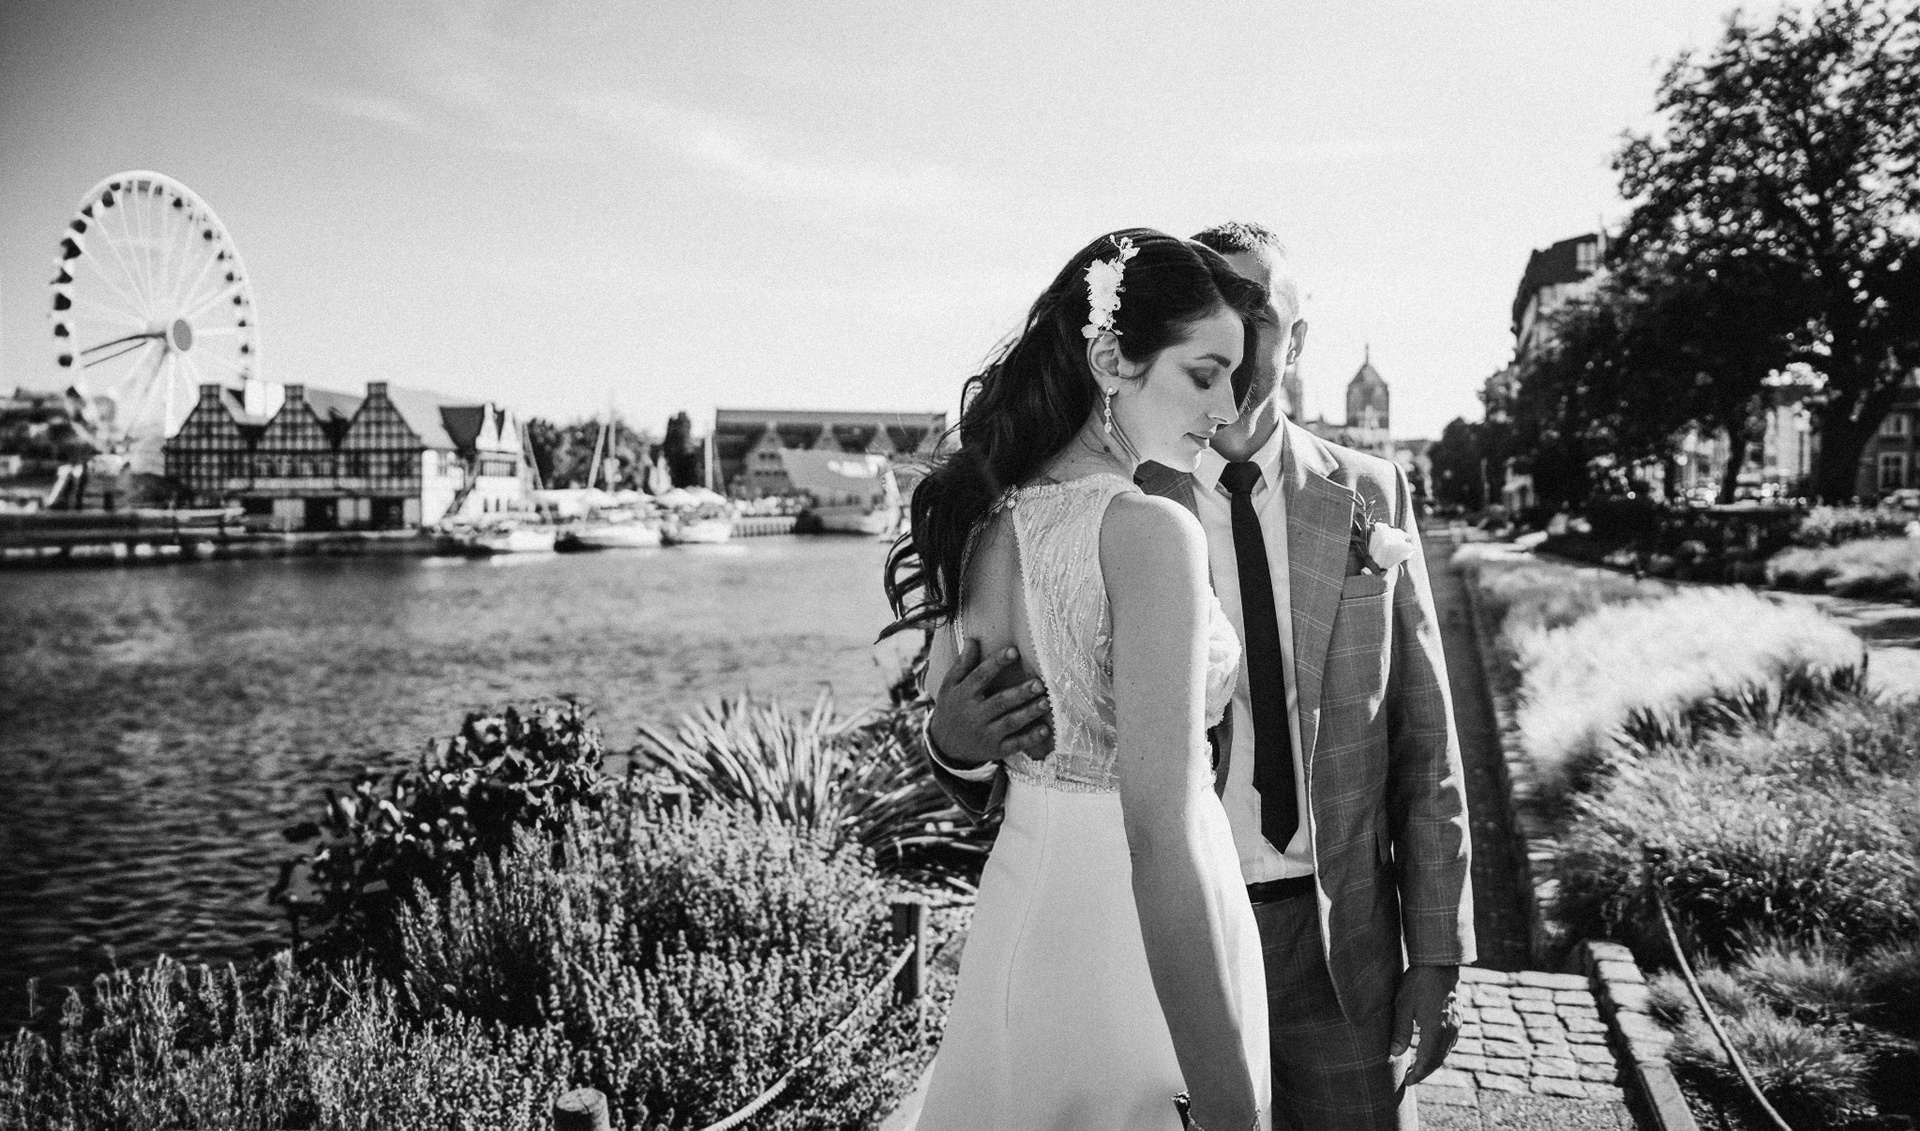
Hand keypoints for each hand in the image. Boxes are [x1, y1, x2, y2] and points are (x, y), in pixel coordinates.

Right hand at [928, 638, 1051, 765]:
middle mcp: (975, 714)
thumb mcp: (950, 685)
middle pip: (1000, 702)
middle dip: (1020, 693)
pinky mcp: (995, 749)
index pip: (981, 677)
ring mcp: (986, 733)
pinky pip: (1014, 744)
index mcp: (964, 695)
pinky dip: (1030, 739)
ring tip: (1046, 703)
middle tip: (1039, 683)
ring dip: (1029, 713)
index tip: (1014, 651)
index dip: (996, 663)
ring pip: (1010, 723)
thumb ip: (962, 664)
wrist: (944, 746)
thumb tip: (972, 639)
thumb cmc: (951, 708)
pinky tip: (1046, 730)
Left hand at [1391, 964, 1460, 1088]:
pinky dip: (1440, 1050)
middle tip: (1410, 1078)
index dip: (1418, 1074)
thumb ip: (1401, 1031)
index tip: (1407, 1082)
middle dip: (1424, 1071)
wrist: (1439, 964)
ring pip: (1445, 1051)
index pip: (1427, 1061)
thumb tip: (1395, 1054)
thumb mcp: (1403, 1006)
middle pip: (1438, 1059)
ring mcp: (1456, 1024)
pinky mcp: (1457, 1017)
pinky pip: (1450, 1041)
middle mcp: (1449, 1030)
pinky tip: (1430, 1049)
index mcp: (1436, 1030)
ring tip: (1418, 1067)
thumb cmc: (1417, 982)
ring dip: (1432, 1062)